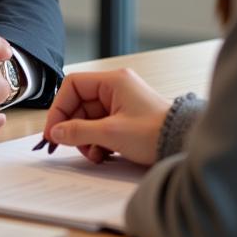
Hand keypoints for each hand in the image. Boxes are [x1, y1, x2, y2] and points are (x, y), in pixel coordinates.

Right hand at [43, 69, 170, 165]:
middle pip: (80, 103)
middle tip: (71, 146)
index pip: (73, 85)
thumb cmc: (154, 133)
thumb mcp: (110, 133)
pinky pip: (101, 126)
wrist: (183, 145)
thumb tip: (57, 132)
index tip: (54, 130)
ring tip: (94, 154)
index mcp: (113, 81)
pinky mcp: (126, 118)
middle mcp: (116, 88)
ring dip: (86, 137)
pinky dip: (97, 141)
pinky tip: (103, 154)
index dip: (59, 107)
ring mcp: (122, 103)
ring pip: (89, 117)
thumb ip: (79, 131)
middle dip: (74, 127)